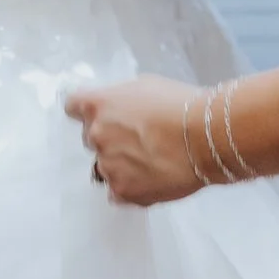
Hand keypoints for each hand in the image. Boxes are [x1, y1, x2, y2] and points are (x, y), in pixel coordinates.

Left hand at [62, 75, 198, 206]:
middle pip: (90, 137)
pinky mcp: (123, 192)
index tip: (103, 115)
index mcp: (98, 105)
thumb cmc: (181, 105)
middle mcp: (96, 135)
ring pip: (105, 166)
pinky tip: (151, 179)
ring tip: (152, 161)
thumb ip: (121, 100)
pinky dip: (130, 187)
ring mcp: (107, 166)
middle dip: (109, 138)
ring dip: (121, 164)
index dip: (88, 111)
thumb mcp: (146, 86)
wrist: (205, 138)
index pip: (73, 106)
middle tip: (138, 138)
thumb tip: (117, 111)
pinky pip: (117, 192)